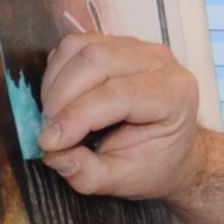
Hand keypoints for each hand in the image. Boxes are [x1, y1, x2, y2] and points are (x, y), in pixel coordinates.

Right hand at [37, 33, 206, 202]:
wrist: (169, 148)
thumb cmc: (152, 162)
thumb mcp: (123, 180)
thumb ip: (89, 173)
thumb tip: (54, 156)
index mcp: (175, 95)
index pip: (117, 94)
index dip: (76, 117)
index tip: (48, 142)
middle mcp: (160, 62)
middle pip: (95, 60)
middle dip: (60, 98)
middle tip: (48, 131)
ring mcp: (137, 46)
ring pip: (79, 48)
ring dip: (54, 84)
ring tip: (53, 117)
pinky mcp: (114, 43)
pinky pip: (74, 46)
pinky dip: (57, 71)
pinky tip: (59, 100)